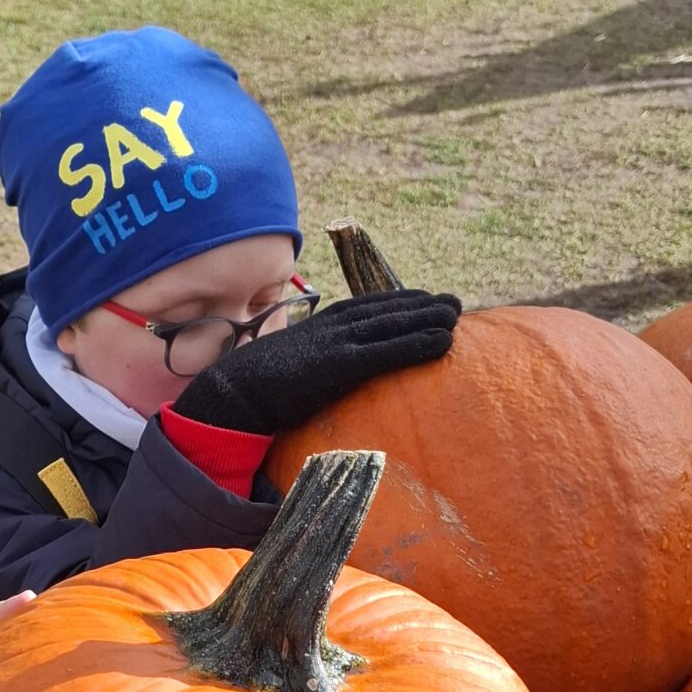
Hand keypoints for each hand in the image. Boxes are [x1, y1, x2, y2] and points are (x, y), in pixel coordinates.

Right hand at [176, 291, 461, 435]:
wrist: (234, 391)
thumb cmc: (254, 386)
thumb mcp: (287, 366)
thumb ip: (307, 362)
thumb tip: (314, 375)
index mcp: (320, 324)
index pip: (367, 306)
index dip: (399, 302)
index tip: (424, 300)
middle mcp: (333, 326)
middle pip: (387, 310)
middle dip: (422, 305)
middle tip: (454, 303)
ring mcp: (338, 343)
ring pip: (394, 324)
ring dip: (429, 318)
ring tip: (457, 315)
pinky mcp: (341, 364)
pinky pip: (389, 351)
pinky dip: (419, 344)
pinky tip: (444, 342)